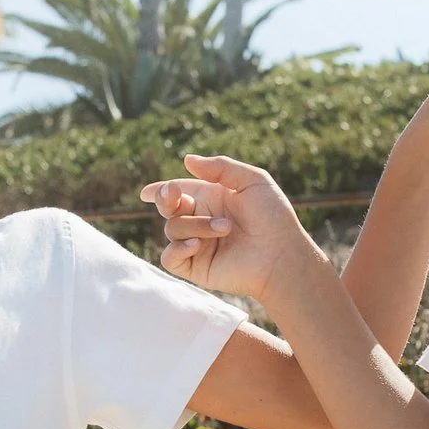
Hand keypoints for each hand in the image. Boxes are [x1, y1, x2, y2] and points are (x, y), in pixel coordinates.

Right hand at [140, 154, 326, 303]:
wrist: (282, 254)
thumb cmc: (274, 217)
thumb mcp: (253, 181)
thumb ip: (220, 167)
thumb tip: (187, 160)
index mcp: (212, 199)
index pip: (179, 191)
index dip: (160, 190)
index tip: (147, 192)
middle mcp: (201, 221)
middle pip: (168, 208)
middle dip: (166, 199)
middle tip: (174, 196)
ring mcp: (198, 245)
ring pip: (172, 228)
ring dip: (196, 224)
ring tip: (225, 228)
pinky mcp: (196, 267)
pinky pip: (169, 257)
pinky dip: (177, 248)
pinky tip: (197, 244)